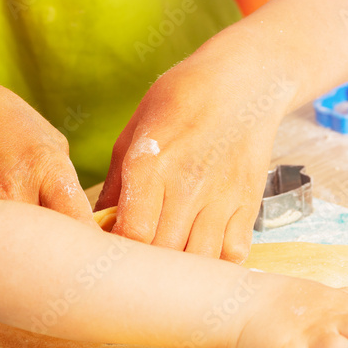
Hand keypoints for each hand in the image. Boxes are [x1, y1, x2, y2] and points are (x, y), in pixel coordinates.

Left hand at [96, 38, 293, 261]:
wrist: (246, 80)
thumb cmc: (183, 98)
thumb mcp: (136, 128)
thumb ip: (117, 181)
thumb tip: (98, 221)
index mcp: (150, 165)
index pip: (132, 234)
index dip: (119, 251)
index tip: (113, 250)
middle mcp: (187, 185)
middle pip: (163, 252)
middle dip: (145, 264)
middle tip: (136, 260)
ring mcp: (222, 196)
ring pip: (198, 259)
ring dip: (180, 267)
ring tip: (168, 259)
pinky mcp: (249, 202)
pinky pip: (234, 252)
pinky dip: (216, 261)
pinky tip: (202, 250)